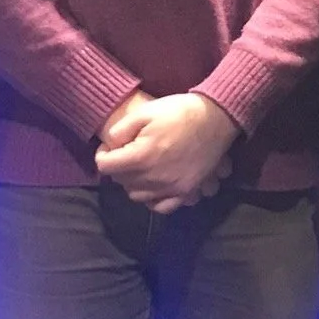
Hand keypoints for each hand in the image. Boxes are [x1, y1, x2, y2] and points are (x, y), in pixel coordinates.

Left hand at [94, 93, 238, 212]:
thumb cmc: (179, 111)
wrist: (216, 118)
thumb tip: (109, 145)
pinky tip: (154, 186)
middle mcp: (153, 178)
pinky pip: (161, 206)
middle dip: (118, 167)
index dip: (103, 154)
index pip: (105, 167)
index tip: (109, 147)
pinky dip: (153, 199)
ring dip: (133, 182)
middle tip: (126, 152)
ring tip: (140, 167)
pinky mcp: (186, 191)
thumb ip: (120, 130)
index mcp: (141, 157)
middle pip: (121, 181)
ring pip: (137, 196)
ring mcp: (171, 188)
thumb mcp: (145, 112)